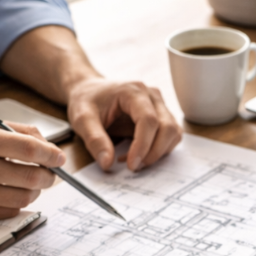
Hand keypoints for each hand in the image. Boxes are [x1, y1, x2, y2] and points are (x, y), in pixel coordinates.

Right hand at [0, 122, 61, 220]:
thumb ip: (17, 132)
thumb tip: (50, 147)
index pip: (29, 149)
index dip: (51, 155)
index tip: (59, 158)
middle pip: (31, 177)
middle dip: (48, 176)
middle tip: (49, 174)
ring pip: (24, 197)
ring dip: (34, 192)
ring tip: (29, 183)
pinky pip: (9, 211)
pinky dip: (16, 203)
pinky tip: (9, 193)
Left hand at [66, 77, 181, 170]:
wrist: (89, 89)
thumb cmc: (87, 100)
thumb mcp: (82, 118)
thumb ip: (94, 140)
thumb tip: (108, 163)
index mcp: (133, 91)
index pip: (149, 120)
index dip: (143, 145)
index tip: (132, 165)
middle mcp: (151, 96)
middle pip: (167, 127)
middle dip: (154, 152)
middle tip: (134, 166)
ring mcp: (159, 105)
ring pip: (173, 132)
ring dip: (159, 152)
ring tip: (135, 160)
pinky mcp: (162, 116)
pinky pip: (171, 135)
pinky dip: (160, 149)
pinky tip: (140, 153)